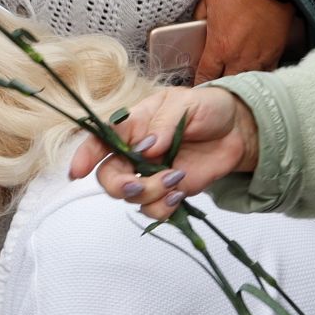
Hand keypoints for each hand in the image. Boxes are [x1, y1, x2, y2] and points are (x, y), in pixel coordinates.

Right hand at [67, 85, 260, 219]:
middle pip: (108, 177)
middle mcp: (135, 152)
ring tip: (177, 179)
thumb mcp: (187, 104)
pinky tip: (181, 193)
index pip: (100, 141)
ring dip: (151, 194)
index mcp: (133, 126)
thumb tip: (145, 146)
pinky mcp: (166, 192)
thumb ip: (164, 123)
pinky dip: (164, 208)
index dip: (85, 156)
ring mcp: (150, 175)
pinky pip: (153, 210)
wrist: (236, 131)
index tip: (78, 172)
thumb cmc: (207, 109)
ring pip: (131, 197)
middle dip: (119, 186)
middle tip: (139, 185)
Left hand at [192, 0, 294, 83]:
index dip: (200, 83)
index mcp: (219, 48)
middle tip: (215, 86)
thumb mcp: (208, 0)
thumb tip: (197, 26)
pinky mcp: (274, 54)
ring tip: (234, 84)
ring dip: (239, 83)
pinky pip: (265, 74)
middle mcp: (238, 58)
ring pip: (246, 83)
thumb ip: (199, 17)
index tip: (199, 85)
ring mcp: (258, 58)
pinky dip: (258, 76)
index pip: (205, 76)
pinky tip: (254, 75)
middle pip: (226, 85)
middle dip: (219, 87)